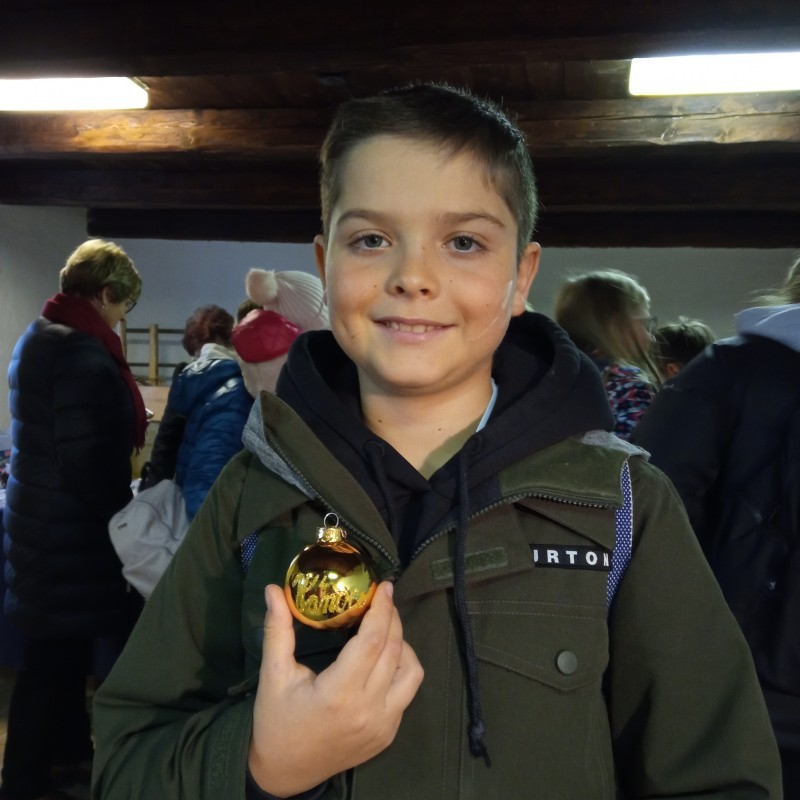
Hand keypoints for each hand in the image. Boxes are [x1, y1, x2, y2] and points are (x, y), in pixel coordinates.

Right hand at [248, 581, 423, 796]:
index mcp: (339, 694)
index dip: (382, 610)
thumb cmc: (276, 721)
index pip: (372, 642)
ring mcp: (383, 725)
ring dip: (402, 644)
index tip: (385, 587)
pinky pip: (407, 693)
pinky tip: (383, 659)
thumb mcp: (274, 675)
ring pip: (412, 671)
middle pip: (394, 650)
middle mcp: (368, 710)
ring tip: (383, 630)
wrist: (284, 772)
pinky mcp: (388, 735)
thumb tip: (273, 589)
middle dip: (392, 618)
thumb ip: (278, 630)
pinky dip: (401, 669)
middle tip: (383, 598)